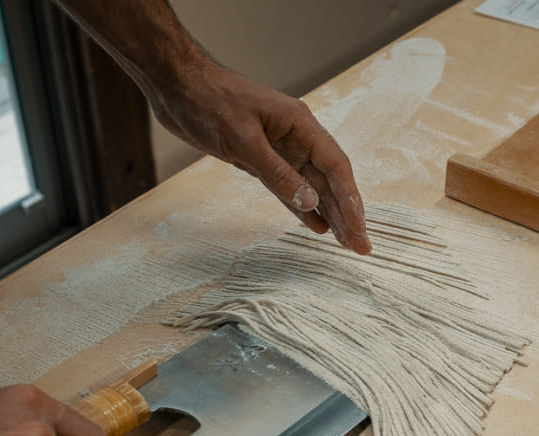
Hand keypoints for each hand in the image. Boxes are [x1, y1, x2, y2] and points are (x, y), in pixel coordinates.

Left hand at [148, 60, 372, 254]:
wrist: (178, 85)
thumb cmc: (210, 101)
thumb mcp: (243, 140)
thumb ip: (277, 173)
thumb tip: (309, 203)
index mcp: (299, 124)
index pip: (336, 166)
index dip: (350, 200)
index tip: (358, 229)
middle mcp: (295, 137)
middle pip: (329, 180)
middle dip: (346, 213)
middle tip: (360, 245)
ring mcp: (279, 148)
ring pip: (311, 186)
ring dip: (329, 214)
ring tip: (345, 242)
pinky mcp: (260, 158)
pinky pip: (288, 187)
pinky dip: (302, 207)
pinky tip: (316, 225)